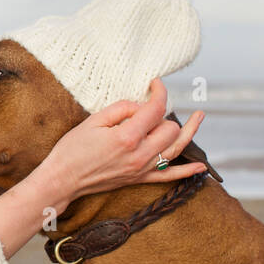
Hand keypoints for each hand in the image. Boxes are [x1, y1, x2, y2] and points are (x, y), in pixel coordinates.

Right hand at [37, 78, 205, 205]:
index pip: (155, 109)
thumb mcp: (94, 120)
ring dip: (189, 132)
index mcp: (127, 137)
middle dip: (163, 114)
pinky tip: (201, 165)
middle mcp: (140, 154)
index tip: (155, 83)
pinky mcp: (139, 179)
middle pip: (170, 128)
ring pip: (176, 148)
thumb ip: (121, 109)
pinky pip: (170, 177)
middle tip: (147, 110)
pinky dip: (188, 171)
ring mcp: (142, 169)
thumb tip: (141, 106)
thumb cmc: (73, 149)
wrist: (62, 179)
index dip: (159, 91)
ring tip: (199, 117)